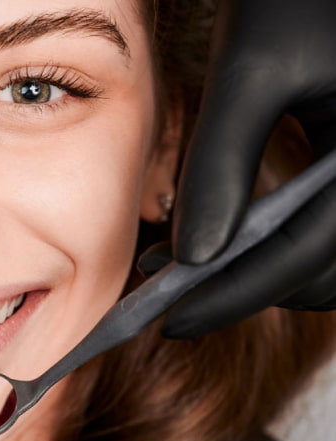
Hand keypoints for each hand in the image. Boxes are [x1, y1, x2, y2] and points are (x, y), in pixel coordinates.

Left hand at [166, 0, 335, 337]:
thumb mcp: (252, 69)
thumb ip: (221, 162)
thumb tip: (191, 256)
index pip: (305, 256)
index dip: (232, 295)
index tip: (171, 321)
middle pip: (321, 269)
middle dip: (244, 287)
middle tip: (169, 291)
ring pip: (328, 259)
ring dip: (261, 271)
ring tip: (186, 264)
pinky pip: (328, 228)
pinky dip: (279, 242)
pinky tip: (225, 231)